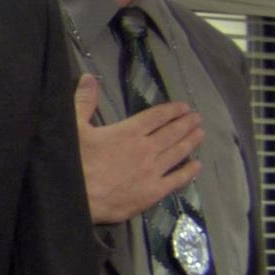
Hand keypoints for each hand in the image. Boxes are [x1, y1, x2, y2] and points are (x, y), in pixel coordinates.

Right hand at [73, 73, 203, 223]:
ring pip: (177, 153)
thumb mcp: (74, 127)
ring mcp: (152, 172)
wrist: (75, 197)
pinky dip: (188, 172)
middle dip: (185, 124)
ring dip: (190, 142)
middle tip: (197, 118)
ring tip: (200, 134)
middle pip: (171, 133)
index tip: (184, 107)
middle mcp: (145, 149)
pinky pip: (176, 180)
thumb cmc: (73, 162)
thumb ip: (84, 101)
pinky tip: (197, 166)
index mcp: (128, 132)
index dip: (171, 110)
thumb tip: (88, 77)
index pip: (156, 117)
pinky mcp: (152, 193)